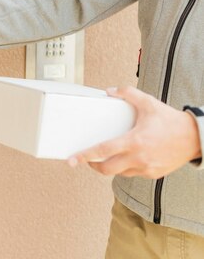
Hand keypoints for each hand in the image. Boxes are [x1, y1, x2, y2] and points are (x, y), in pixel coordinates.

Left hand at [68, 86, 201, 178]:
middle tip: (88, 159)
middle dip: (93, 165)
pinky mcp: (153, 174)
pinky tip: (126, 158)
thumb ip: (128, 93)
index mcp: (134, 141)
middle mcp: (139, 158)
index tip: (72, 159)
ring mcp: (146, 168)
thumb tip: (110, 91)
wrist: (195, 138)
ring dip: (110, 166)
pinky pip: (132, 174)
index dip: (84, 155)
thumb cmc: (171, 121)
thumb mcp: (148, 103)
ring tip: (107, 157)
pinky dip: (125, 167)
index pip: (102, 151)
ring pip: (119, 173)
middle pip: (106, 169)